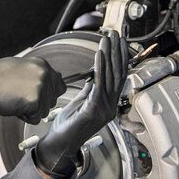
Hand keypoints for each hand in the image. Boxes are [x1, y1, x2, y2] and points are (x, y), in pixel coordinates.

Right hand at [0, 57, 65, 123]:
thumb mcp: (20, 68)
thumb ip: (37, 75)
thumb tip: (51, 83)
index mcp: (42, 65)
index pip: (59, 85)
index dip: (47, 94)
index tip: (34, 95)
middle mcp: (45, 74)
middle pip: (53, 100)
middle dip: (39, 103)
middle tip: (20, 96)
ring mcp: (41, 87)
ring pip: (44, 111)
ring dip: (30, 111)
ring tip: (15, 100)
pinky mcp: (34, 101)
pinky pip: (35, 119)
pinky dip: (24, 117)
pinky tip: (14, 106)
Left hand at [34, 31, 127, 178]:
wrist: (59, 144)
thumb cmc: (67, 125)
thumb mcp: (80, 102)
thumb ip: (90, 90)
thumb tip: (94, 76)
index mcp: (108, 104)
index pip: (117, 77)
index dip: (119, 58)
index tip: (117, 41)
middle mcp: (110, 106)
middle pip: (117, 74)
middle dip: (117, 52)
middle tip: (115, 34)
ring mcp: (104, 109)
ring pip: (110, 77)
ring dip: (109, 55)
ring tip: (107, 39)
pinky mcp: (94, 110)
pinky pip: (99, 86)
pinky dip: (100, 68)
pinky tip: (99, 55)